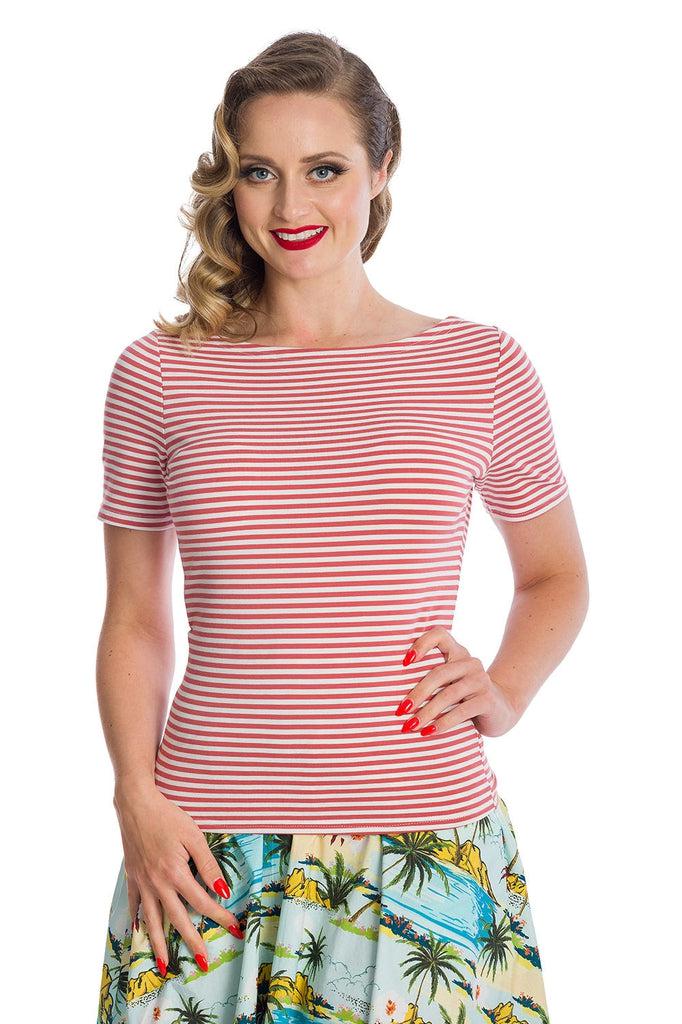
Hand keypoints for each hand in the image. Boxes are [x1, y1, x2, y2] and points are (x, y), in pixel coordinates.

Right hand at [113, 777, 243, 975]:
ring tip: (165, 966)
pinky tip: (140, 933)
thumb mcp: (194, 836)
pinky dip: (137, 921)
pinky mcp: (132, 877)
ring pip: (152, 921)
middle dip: (193, 942)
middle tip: (204, 962)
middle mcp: (157, 883)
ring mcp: (142, 882)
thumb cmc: (168, 817)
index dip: (220, 916)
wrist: (135, 804)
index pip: (203, 902)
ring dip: (159, 945)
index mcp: (176, 873)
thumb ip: (207, 865)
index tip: (234, 928)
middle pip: (178, 919)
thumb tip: (223, 890)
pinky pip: (134, 905)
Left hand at [396, 626, 520, 737]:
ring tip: (411, 725)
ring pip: (449, 694)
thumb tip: (391, 692)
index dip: (422, 643)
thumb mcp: (450, 683)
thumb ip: (431, 679)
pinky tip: (430, 732)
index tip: (404, 662)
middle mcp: (470, 662)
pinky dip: (443, 722)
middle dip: (417, 693)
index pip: (440, 634)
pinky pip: (462, 711)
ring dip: (427, 712)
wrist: (501, 711)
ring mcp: (481, 680)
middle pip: (439, 673)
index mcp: (458, 652)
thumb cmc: (464, 697)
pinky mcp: (488, 700)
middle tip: (401, 710)